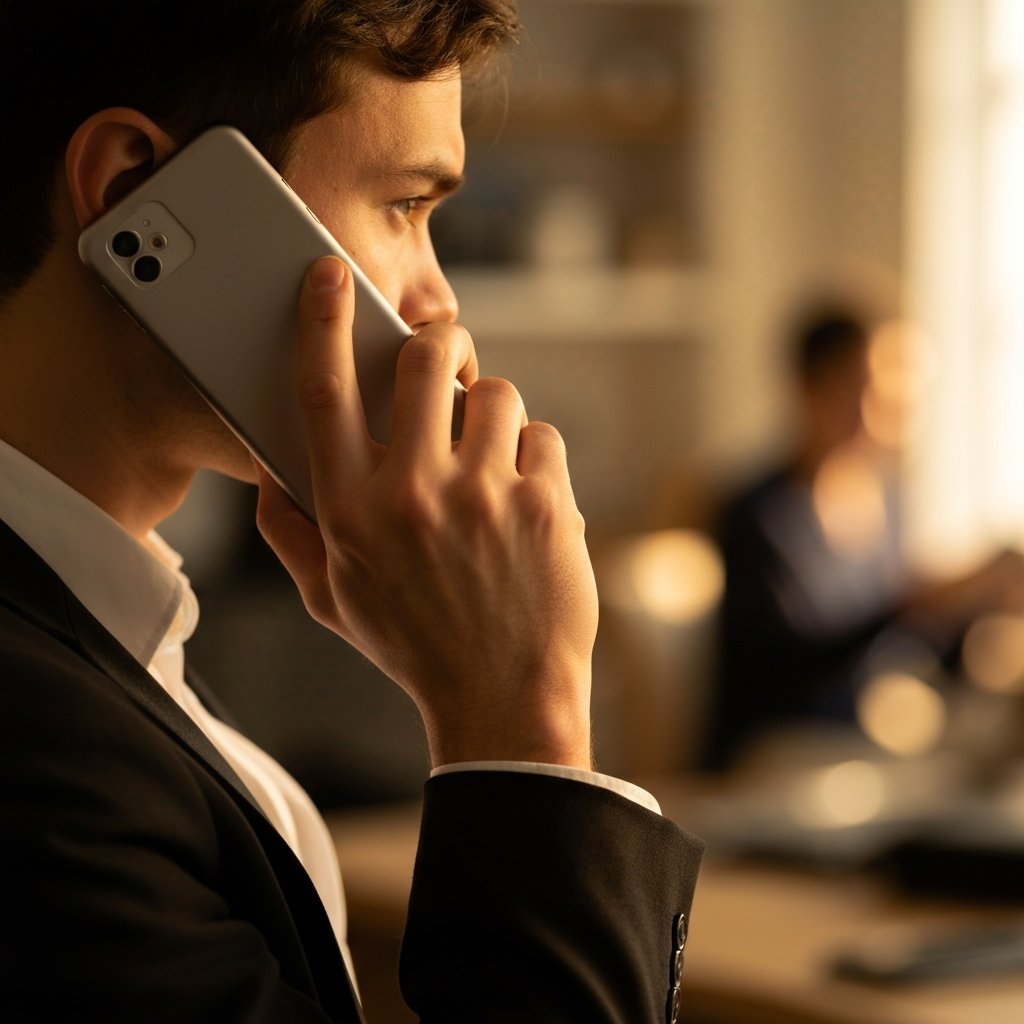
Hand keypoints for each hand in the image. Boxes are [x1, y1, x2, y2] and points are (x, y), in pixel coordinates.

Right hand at [256, 257, 596, 769]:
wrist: (502, 697)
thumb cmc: (414, 645)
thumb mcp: (331, 599)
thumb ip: (289, 531)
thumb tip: (268, 468)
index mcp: (350, 511)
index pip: (323, 391)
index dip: (320, 321)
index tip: (326, 276)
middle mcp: (412, 493)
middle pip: (425, 359)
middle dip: (438, 344)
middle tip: (444, 360)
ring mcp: (483, 496)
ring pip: (496, 393)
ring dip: (492, 415)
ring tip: (488, 463)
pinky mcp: (544, 504)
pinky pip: (542, 437)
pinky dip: (534, 460)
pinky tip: (524, 505)